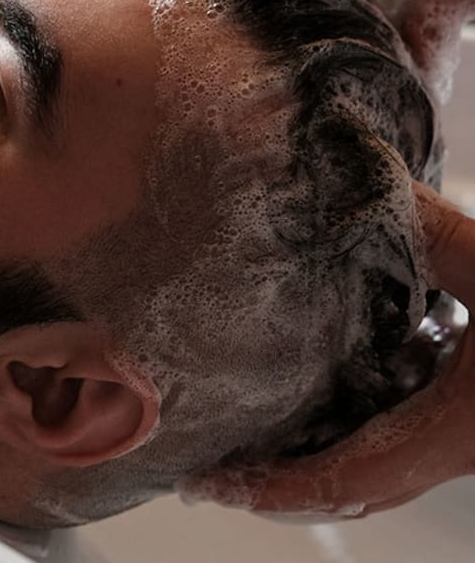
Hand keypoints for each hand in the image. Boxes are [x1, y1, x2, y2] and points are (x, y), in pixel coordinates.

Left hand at [182, 182, 474, 518]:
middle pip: (353, 493)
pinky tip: (302, 427)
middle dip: (278, 492)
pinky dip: (337, 455)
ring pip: (372, 482)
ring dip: (305, 479)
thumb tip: (356, 169)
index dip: (278, 488)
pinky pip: (390, 456)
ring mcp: (459, 444)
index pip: (350, 477)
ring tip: (242, 462)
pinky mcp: (461, 426)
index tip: (218, 484)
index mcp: (458, 425)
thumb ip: (427, 224)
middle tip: (211, 479)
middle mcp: (457, 449)